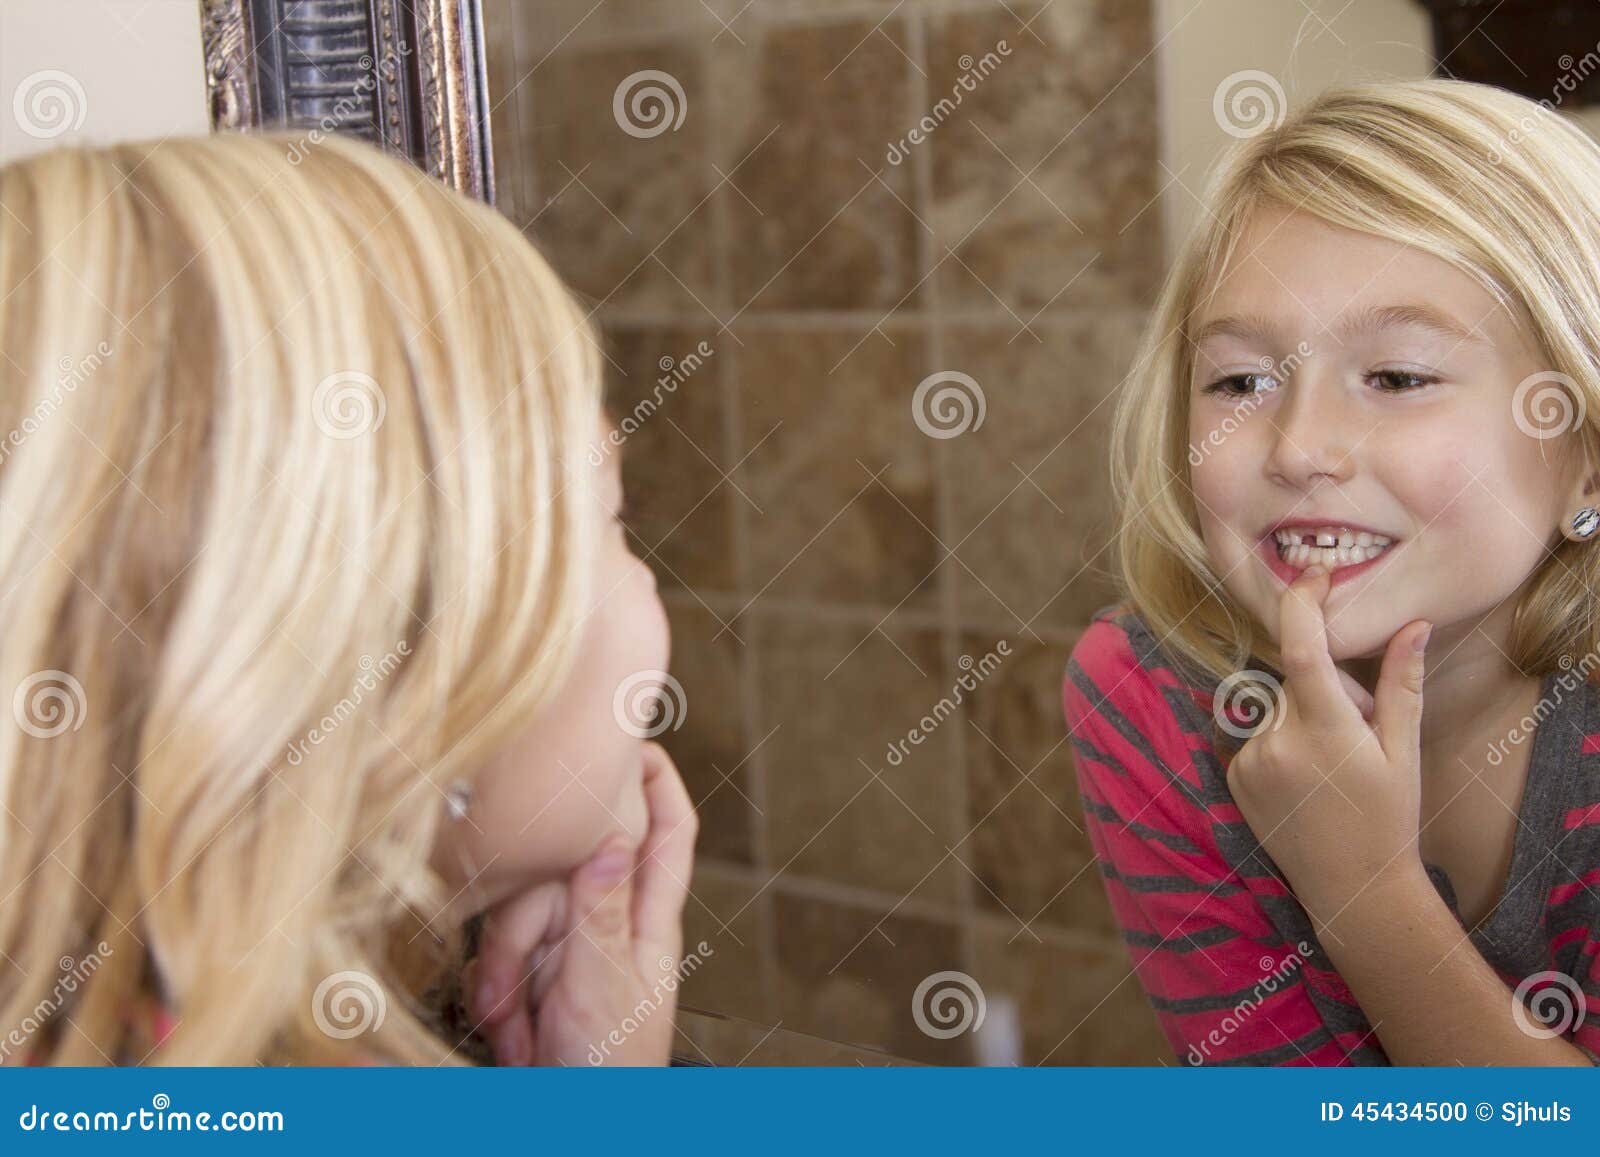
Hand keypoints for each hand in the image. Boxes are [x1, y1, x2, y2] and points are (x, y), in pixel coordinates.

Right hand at [465, 742, 697, 1065]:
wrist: (582, 1132)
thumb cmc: (609, 1071)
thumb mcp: (603, 985)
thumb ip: (600, 912)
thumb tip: (610, 836)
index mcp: (649, 922)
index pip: (670, 832)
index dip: (659, 782)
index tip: (633, 740)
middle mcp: (612, 927)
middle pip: (567, 875)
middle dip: (528, 924)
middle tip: (517, 981)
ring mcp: (574, 955)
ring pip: (523, 919)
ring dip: (506, 975)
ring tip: (516, 1028)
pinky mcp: (540, 983)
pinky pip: (501, 962)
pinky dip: (497, 998)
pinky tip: (510, 1036)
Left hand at [1225, 564, 1432, 924]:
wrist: (1352, 890)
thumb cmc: (1388, 820)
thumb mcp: (1403, 752)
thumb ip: (1402, 684)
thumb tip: (1413, 624)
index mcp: (1326, 730)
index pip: (1303, 647)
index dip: (1303, 603)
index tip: (1315, 577)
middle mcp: (1278, 741)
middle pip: (1295, 678)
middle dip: (1326, 688)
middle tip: (1359, 732)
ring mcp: (1250, 760)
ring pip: (1276, 707)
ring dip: (1303, 718)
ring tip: (1332, 768)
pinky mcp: (1233, 776)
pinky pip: (1257, 735)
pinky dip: (1281, 742)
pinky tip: (1306, 782)